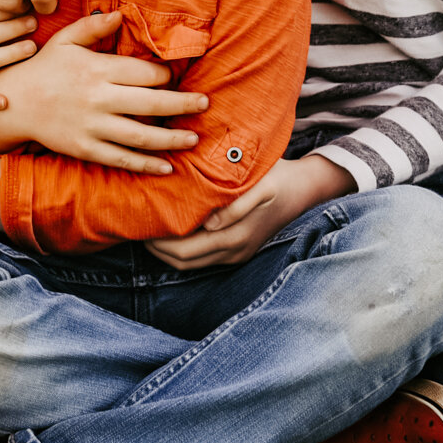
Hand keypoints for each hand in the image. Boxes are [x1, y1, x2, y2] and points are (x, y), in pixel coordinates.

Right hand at [0, 11, 208, 172]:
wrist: (11, 102)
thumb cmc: (43, 68)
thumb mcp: (65, 40)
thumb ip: (92, 27)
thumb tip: (120, 16)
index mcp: (97, 69)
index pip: (144, 73)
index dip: (165, 75)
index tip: (175, 77)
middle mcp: (98, 98)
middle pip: (151, 103)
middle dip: (183, 104)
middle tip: (205, 103)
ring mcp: (92, 126)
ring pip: (141, 135)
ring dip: (171, 138)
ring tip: (193, 137)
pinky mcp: (84, 148)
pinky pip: (120, 158)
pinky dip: (145, 164)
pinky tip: (166, 167)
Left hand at [145, 156, 353, 269]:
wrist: (304, 187)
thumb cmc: (277, 178)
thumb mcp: (259, 186)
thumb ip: (235, 207)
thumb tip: (209, 224)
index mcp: (234, 238)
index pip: (183, 252)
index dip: (157, 242)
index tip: (140, 222)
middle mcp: (233, 251)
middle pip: (181, 262)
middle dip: (156, 247)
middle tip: (138, 225)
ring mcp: (236, 254)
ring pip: (190, 263)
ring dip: (167, 250)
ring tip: (150, 227)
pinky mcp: (239, 250)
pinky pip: (202, 257)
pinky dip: (183, 248)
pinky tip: (173, 229)